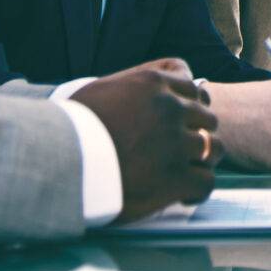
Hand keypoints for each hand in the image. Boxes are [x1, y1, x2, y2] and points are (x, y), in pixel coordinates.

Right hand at [69, 59, 216, 220]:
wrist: (58, 159)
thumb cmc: (72, 126)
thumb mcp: (104, 87)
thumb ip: (138, 82)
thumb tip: (170, 75)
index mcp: (153, 83)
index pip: (194, 90)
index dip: (192, 109)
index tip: (184, 123)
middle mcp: (170, 108)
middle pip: (207, 118)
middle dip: (197, 134)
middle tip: (183, 151)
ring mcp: (175, 142)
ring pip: (213, 148)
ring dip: (202, 161)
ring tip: (186, 172)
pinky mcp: (175, 177)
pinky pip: (206, 182)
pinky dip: (197, 190)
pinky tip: (182, 195)